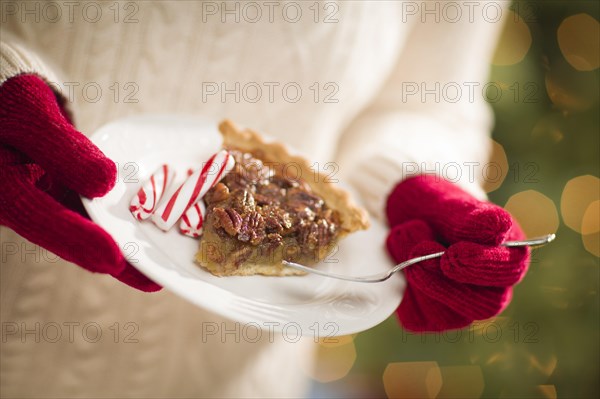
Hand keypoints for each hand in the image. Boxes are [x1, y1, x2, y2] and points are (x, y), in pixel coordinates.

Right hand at [0, 74, 159, 291]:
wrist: (5, 106)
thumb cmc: (12, 104)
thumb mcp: (31, 112)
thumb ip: (61, 146)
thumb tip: (105, 182)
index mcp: (2, 188)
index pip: (39, 216)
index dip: (77, 238)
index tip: (114, 257)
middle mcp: (22, 205)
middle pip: (67, 237)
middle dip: (108, 259)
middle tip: (149, 279)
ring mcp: (45, 205)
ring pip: (82, 234)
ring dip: (118, 255)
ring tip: (157, 274)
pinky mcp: (63, 200)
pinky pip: (91, 219)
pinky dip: (116, 233)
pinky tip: (145, 248)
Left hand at [385, 175, 528, 331]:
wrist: (406, 216)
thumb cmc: (437, 208)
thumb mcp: (451, 205)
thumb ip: (473, 219)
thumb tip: (498, 228)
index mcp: (507, 257)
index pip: (509, 270)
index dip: (482, 265)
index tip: (454, 252)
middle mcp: (489, 291)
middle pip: (483, 305)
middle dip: (448, 280)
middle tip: (421, 250)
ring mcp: (460, 309)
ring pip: (446, 316)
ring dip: (420, 278)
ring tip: (404, 237)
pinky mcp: (428, 319)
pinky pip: (416, 318)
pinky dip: (402, 290)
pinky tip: (398, 261)